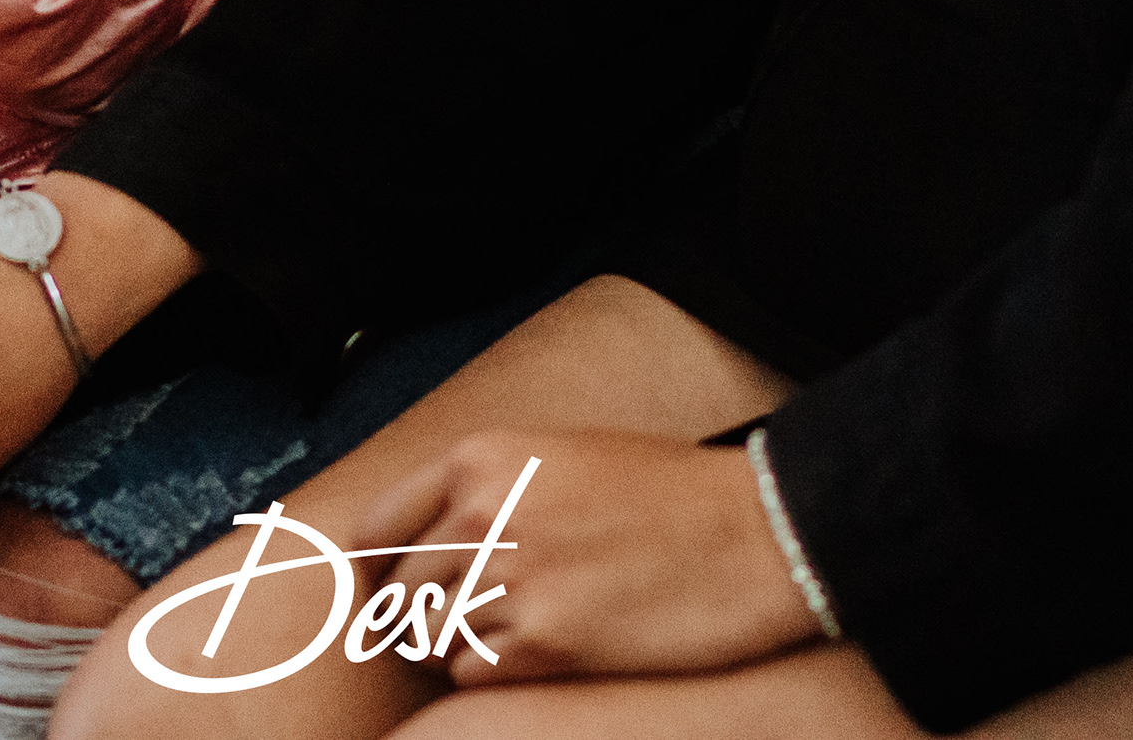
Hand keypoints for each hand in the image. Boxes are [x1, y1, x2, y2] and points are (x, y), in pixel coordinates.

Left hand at [352, 428, 823, 685]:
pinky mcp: (543, 642)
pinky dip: (493, 675)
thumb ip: (487, 490)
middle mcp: (483, 514)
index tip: (387, 588)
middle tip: (458, 627)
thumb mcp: (562, 458)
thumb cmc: (667, 496)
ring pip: (430, 638)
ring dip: (457, 648)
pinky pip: (474, 675)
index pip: (377, 525)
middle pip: (400, 591)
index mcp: (482, 457)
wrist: (755, 534)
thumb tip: (425, 541)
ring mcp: (510, 579)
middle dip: (422, 616)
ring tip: (509, 637)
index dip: (377, 566)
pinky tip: (539, 654)